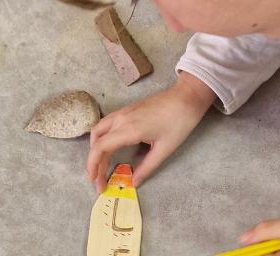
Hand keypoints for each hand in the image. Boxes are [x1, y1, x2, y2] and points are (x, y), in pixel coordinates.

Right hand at [87, 72, 215, 191]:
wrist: (186, 97)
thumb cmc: (179, 122)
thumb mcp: (164, 149)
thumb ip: (147, 167)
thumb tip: (134, 182)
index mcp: (129, 129)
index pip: (100, 148)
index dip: (93, 166)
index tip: (96, 182)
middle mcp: (121, 119)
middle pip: (96, 140)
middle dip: (94, 161)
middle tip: (99, 179)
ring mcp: (123, 112)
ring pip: (99, 130)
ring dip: (96, 148)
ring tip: (102, 165)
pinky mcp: (128, 109)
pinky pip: (107, 123)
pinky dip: (103, 137)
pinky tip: (110, 148)